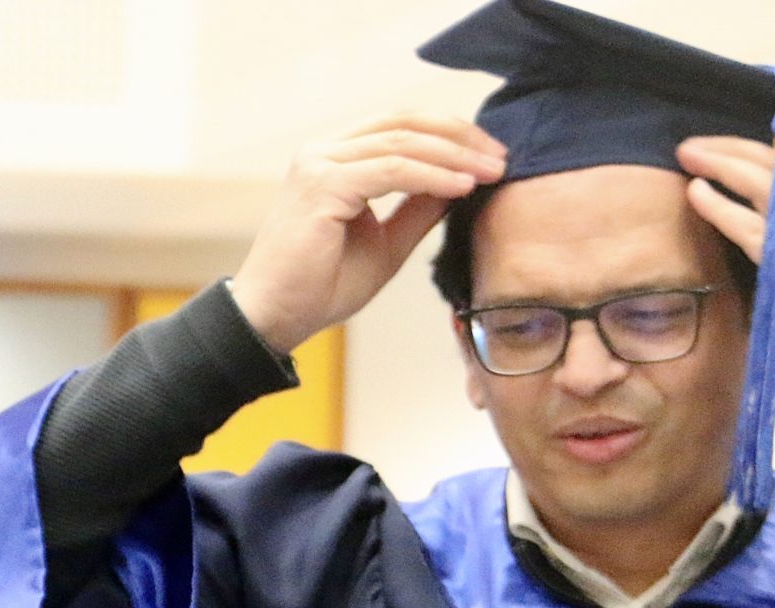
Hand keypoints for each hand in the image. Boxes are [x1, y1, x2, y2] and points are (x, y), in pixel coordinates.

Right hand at [230, 115, 505, 355]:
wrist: (273, 319)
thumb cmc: (319, 288)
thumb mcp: (386, 243)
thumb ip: (418, 208)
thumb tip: (462, 180)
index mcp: (333, 159)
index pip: (401, 126)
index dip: (451, 134)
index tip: (491, 157)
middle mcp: (322, 152)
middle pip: (405, 121)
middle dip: (461, 136)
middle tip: (502, 158)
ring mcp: (318, 164)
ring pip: (402, 141)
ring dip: (454, 155)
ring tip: (491, 172)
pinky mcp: (321, 185)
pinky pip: (391, 170)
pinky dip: (432, 176)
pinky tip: (462, 187)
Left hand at [678, 135, 774, 422]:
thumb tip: (768, 270)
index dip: (767, 159)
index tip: (729, 152)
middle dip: (738, 150)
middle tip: (696, 145)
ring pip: (769, 186)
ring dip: (724, 164)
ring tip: (688, 155)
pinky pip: (753, 228)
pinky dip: (721, 206)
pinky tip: (696, 193)